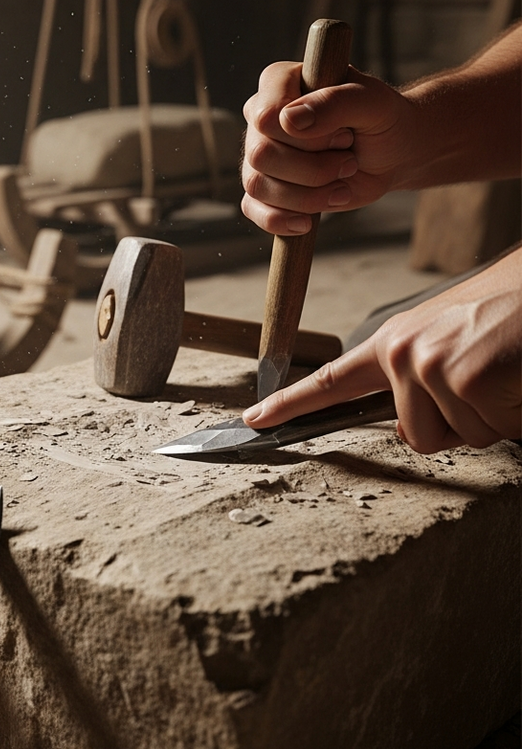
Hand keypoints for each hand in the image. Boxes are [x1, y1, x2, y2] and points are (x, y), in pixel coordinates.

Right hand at [240, 63, 418, 234]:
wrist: (392, 153)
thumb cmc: (382, 119)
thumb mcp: (372, 102)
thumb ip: (334, 103)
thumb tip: (289, 120)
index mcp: (279, 84)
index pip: (266, 115)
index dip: (307, 136)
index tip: (344, 134)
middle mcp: (261, 118)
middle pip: (260, 154)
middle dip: (313, 168)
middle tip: (349, 160)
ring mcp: (259, 155)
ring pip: (257, 185)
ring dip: (307, 195)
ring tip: (342, 185)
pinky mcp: (266, 188)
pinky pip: (253, 208)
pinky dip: (280, 219)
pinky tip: (307, 222)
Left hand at [242, 250, 521, 452]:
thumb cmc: (511, 311)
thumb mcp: (451, 340)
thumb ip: (419, 381)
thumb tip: (410, 431)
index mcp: (394, 341)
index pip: (332, 380)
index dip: (290, 405)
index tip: (254, 420)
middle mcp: (402, 352)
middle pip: (418, 436)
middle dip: (462, 423)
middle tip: (490, 380)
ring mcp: (431, 364)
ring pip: (461, 437)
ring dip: (494, 416)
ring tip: (508, 371)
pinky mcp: (468, 377)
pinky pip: (495, 429)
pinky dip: (518, 413)